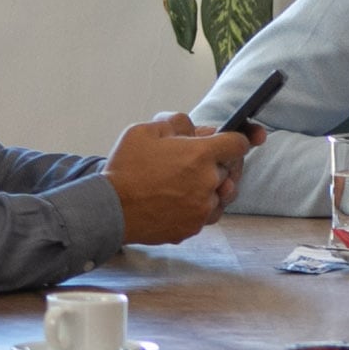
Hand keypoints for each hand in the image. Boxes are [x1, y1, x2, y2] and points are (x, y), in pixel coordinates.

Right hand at [105, 113, 253, 244]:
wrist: (109, 209)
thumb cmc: (125, 168)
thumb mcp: (145, 130)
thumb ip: (177, 123)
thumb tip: (196, 129)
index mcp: (200, 155)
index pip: (239, 143)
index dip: (236, 139)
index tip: (230, 141)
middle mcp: (208, 182)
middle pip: (230, 169)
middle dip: (218, 162)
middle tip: (195, 160)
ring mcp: (203, 208)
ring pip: (222, 194)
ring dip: (212, 186)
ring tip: (188, 181)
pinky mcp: (194, 227)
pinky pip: (208, 214)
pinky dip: (201, 206)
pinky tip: (182, 200)